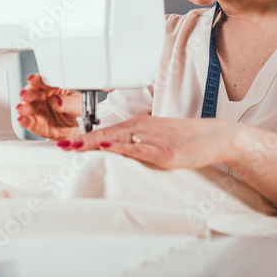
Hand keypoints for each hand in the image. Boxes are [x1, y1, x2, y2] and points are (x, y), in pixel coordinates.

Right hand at [16, 73, 81, 140]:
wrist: (76, 130)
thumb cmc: (77, 113)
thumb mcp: (78, 106)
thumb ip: (68, 102)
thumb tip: (58, 100)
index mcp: (54, 87)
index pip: (44, 80)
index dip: (37, 79)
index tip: (32, 79)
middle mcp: (43, 96)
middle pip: (32, 92)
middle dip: (27, 93)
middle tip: (25, 94)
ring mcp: (37, 109)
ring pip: (27, 106)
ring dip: (23, 107)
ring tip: (21, 109)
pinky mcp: (34, 122)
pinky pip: (27, 121)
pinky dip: (23, 120)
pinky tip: (22, 120)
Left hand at [67, 114, 238, 169]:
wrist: (216, 137)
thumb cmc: (187, 138)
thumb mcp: (156, 137)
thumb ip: (136, 142)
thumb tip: (115, 149)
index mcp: (139, 125)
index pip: (105, 131)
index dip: (84, 137)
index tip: (65, 143)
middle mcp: (143, 129)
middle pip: (106, 134)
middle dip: (82, 140)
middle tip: (60, 146)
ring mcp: (154, 140)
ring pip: (118, 140)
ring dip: (94, 143)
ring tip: (74, 147)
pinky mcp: (166, 151)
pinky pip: (140, 149)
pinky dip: (122, 148)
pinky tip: (109, 148)